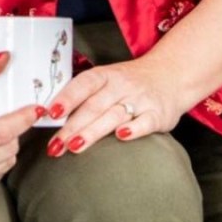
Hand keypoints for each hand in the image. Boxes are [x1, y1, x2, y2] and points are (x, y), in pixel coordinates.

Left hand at [42, 56, 184, 156]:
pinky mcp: (158, 114)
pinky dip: (134, 130)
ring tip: (74, 146)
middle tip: (55, 144)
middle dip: (72, 126)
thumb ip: (85, 94)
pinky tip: (121, 137)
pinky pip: (145, 122)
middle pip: (93, 106)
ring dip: (92, 132)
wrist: (170, 75)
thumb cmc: (129, 82)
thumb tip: (52, 112)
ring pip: (113, 115)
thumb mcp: (107, 79)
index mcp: (105, 75)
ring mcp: (140, 99)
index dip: (66, 98)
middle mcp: (121, 85)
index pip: (82, 84)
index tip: (50, 112)